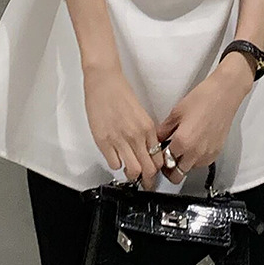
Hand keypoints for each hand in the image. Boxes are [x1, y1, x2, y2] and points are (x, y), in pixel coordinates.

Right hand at [82, 65, 162, 190]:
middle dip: (147, 180)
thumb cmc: (120, 93)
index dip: (157, 170)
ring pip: (133, 171)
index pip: (159, 159)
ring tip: (129, 173)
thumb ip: (145, 133)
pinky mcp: (104, 141)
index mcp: (147, 128)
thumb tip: (147, 149)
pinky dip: (116, 165)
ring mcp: (120, 139)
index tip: (154, 174)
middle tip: (144, 183)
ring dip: (131, 175)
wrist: (104, 81)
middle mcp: (136, 135)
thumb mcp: (141, 113)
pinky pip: (114, 164)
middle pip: (148, 169)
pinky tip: (116, 158)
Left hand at [154, 59, 253, 184]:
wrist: (223, 95)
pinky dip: (195, 160)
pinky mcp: (216, 153)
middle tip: (166, 159)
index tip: (157, 156)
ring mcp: (207, 155)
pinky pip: (202, 164)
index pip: (164, 162)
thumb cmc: (203, 99)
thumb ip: (164, 130)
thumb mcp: (176, 112)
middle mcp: (195, 152)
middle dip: (169, 169)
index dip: (158, 159)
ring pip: (189, 170)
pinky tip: (193, 146)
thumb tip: (156, 140)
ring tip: (181, 149)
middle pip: (176, 175)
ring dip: (183, 164)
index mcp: (182, 142)